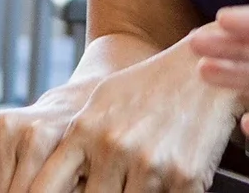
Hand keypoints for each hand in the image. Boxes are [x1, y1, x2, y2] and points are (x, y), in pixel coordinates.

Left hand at [0, 42, 237, 192]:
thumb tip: (45, 181)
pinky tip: (164, 175)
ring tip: (140, 173)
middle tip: (106, 184)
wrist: (204, 68)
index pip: (44, 187)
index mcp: (85, 130)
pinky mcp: (184, 178)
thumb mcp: (101, 104)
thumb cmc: (149, 87)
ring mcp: (149, 165)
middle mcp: (112, 148)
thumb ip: (75, 143)